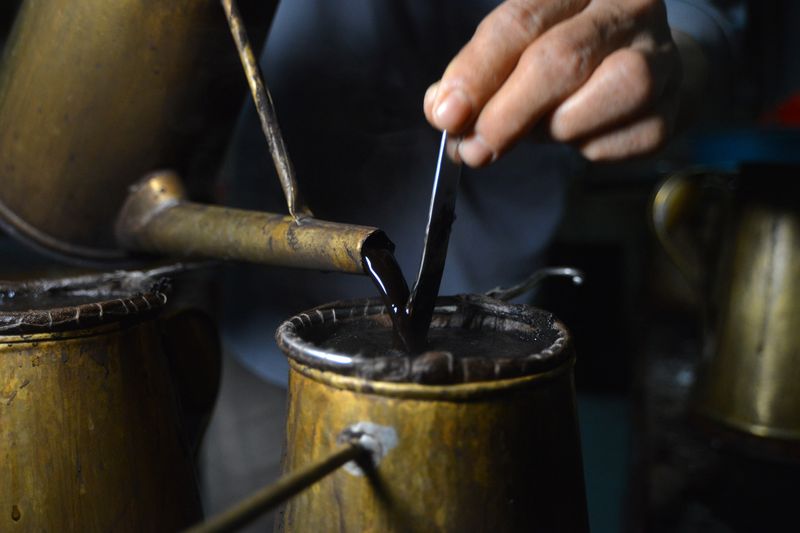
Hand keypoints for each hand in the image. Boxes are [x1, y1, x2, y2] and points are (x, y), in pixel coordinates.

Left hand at [423, 0, 681, 165]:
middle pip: (560, 60)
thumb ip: (478, 74)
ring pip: (596, 101)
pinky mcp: (670, 109)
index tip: (446, 113)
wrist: (641, 64)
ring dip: (551, 130)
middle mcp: (627, 8)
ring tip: (535, 131)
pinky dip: (583, 149)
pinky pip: (615, 142)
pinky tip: (576, 135)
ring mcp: (657, 56)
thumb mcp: (516, 49)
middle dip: (506, 113)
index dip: (477, 72)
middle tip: (474, 148)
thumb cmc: (567, 52)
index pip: (520, 22)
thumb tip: (444, 110)